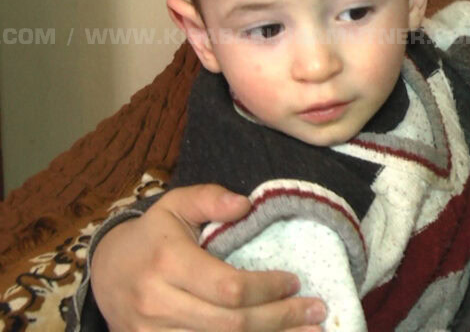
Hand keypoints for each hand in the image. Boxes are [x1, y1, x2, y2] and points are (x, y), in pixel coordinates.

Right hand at [91, 184, 326, 330]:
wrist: (104, 270)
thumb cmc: (152, 236)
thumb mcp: (176, 205)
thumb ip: (210, 199)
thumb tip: (246, 204)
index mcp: (167, 262)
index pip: (228, 287)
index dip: (267, 289)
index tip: (295, 281)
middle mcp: (158, 303)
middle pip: (230, 325)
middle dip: (280, 320)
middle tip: (317, 312)